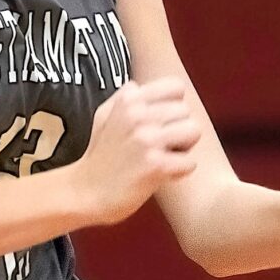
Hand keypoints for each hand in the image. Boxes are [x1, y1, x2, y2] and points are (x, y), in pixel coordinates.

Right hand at [72, 79, 201, 227]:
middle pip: (186, 112)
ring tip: (163, 157)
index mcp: (128, 100)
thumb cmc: (99, 156)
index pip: (176, 87)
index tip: (160, 122)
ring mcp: (147, 140)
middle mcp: (138, 116)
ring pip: (193, 132)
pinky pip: (189, 162)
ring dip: (182, 148)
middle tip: (159, 145)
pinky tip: (161, 174)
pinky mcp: (156, 166)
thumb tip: (139, 85)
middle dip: (177, 129)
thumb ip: (124, 97)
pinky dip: (179, 171)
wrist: (86, 193)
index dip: (172, 106)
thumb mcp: (103, 116)